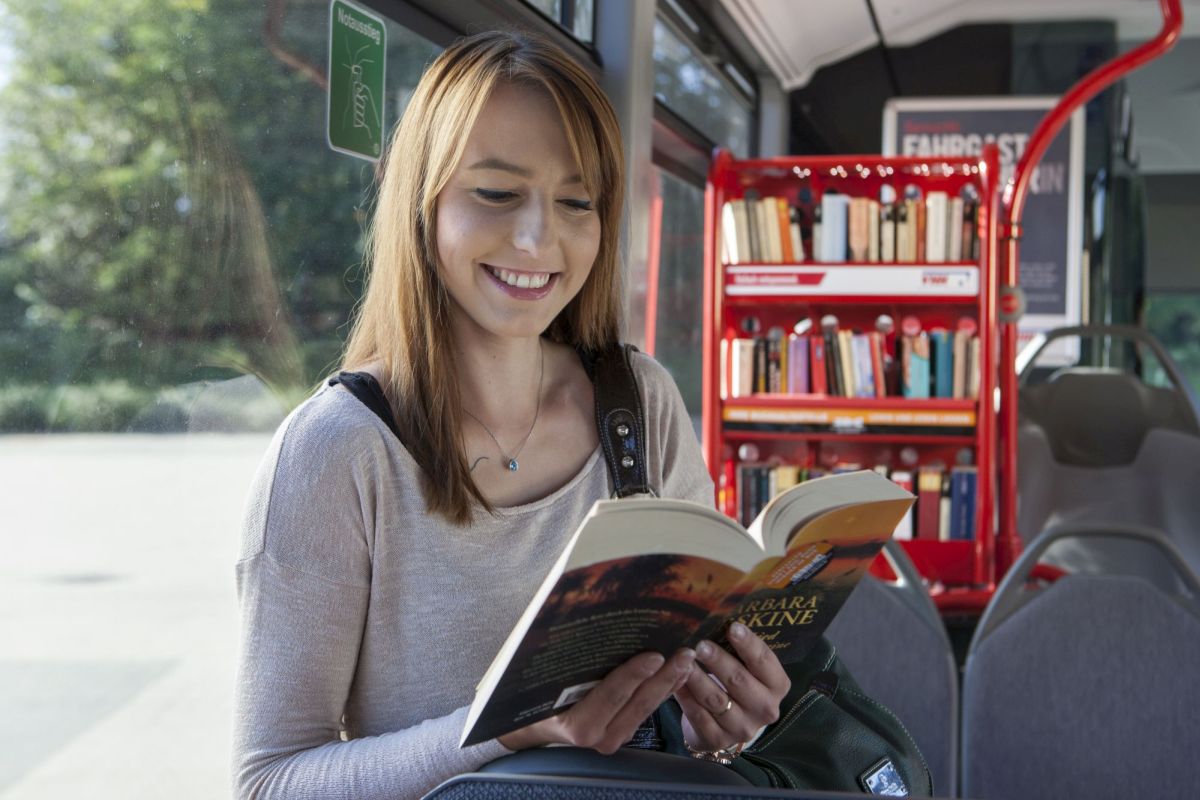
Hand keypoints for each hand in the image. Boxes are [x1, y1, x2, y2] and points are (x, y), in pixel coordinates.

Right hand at [498, 648, 695, 753]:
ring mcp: (611, 737)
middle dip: (664, 677)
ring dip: (669, 683)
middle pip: (638, 703)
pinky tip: (675, 671)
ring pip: (647, 708)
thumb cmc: (534, 694)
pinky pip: (645, 711)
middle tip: (684, 652)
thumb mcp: (545, 678)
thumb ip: (568, 656)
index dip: (633, 675)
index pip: (611, 696)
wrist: (531, 726)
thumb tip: (586, 613)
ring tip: (687, 659)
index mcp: (576, 723)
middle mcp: (597, 736)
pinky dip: (661, 690)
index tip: (655, 655)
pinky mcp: (620, 733)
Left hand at [675, 622, 789, 751]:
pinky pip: (698, 715)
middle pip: (740, 681)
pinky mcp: (718, 739)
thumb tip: (719, 618)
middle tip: (701, 645)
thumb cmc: (738, 684)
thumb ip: (740, 650)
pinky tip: (674, 682)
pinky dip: (685, 697)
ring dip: (698, 679)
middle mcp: (765, 709)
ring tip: (684, 661)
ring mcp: (742, 727)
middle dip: (719, 661)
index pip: (765, 662)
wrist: (726, 724)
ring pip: (717, 700)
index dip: (749, 644)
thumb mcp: (747, 668)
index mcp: (777, 685)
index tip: (732, 626)